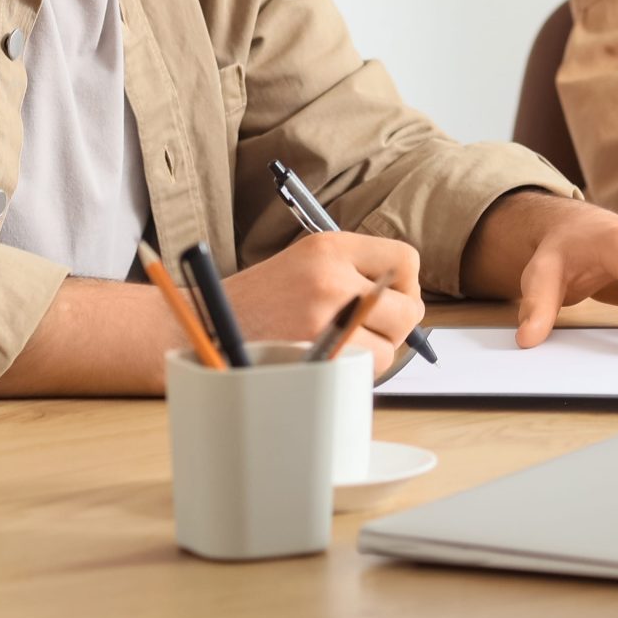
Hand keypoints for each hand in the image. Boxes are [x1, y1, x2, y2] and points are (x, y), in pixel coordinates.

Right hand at [224, 230, 424, 367]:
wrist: (208, 326)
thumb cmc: (261, 300)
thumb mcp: (306, 262)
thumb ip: (355, 269)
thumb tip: (407, 295)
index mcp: (330, 247)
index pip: (405, 260)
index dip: (404, 284)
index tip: (388, 297)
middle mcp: (331, 277)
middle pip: (409, 308)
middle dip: (396, 324)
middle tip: (368, 327)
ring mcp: (325, 318)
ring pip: (392, 346)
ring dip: (374, 351)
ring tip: (338, 343)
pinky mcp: (319, 354)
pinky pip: (368, 369)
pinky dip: (357, 370)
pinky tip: (329, 358)